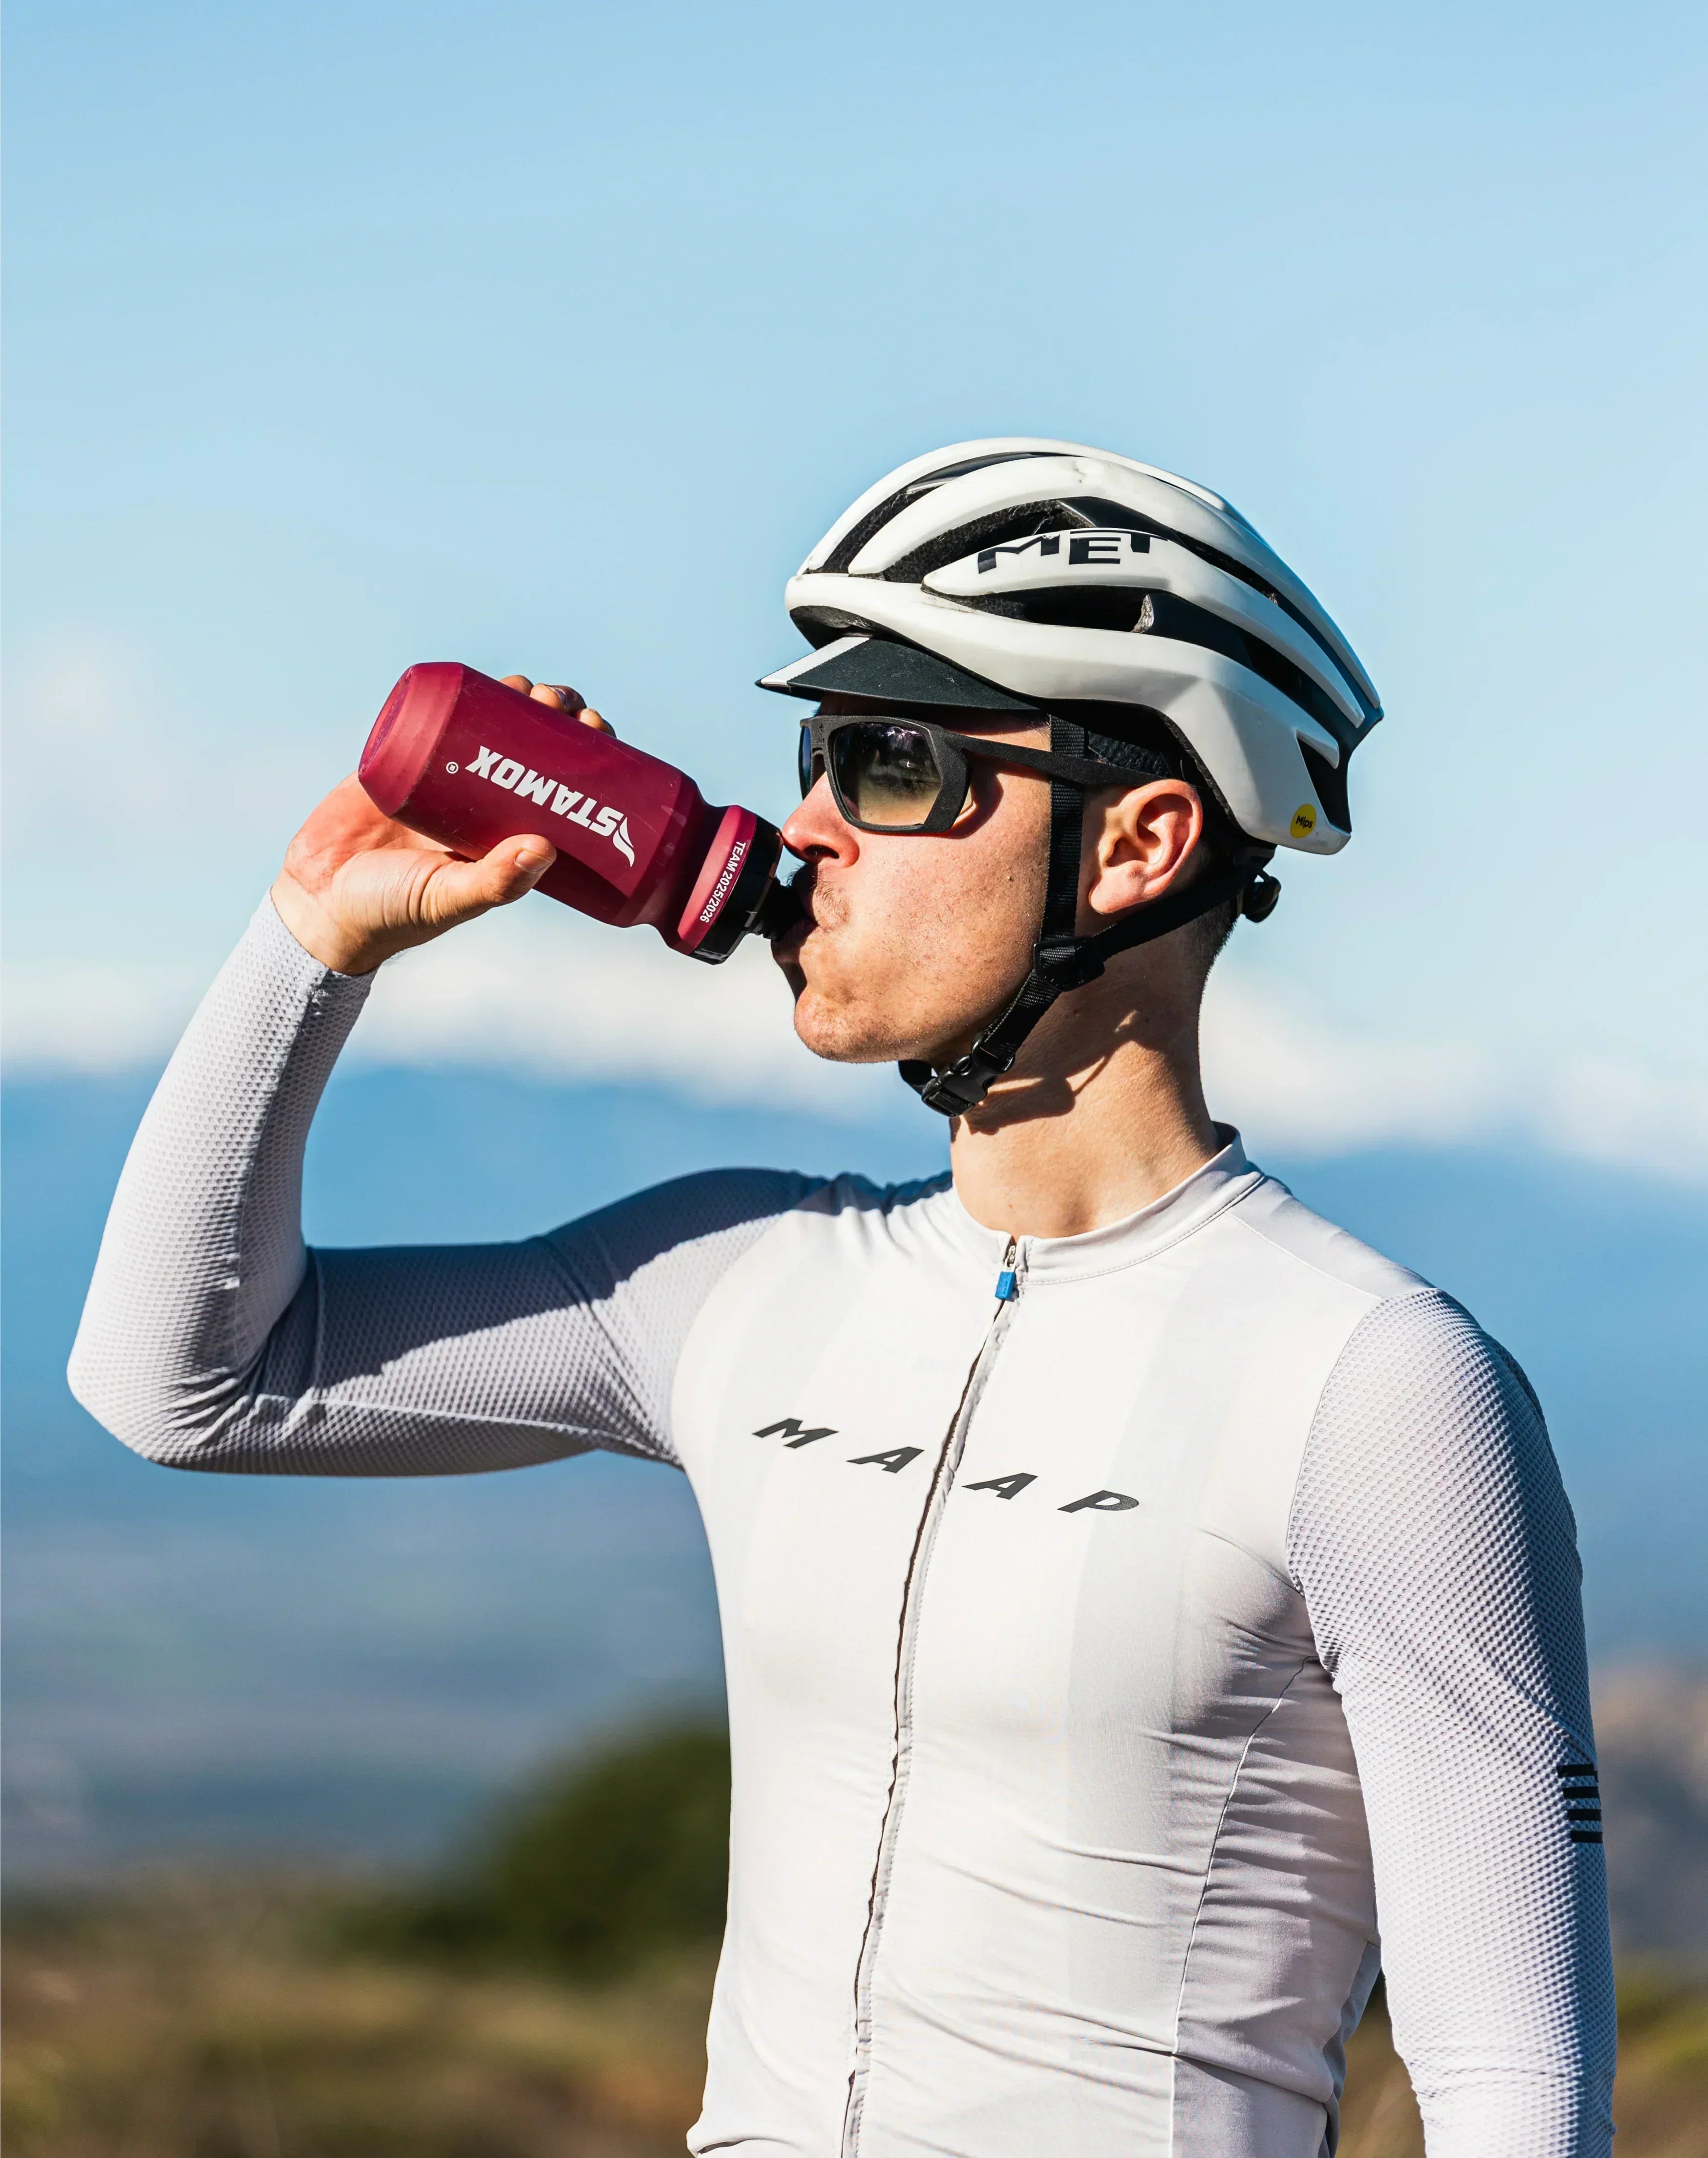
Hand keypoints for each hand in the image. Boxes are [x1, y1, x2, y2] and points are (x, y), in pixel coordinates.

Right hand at [270, 679, 612, 974]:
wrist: (318, 903)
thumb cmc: (393, 913)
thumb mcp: (450, 898)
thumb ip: (494, 882)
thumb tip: (546, 848)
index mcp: (507, 836)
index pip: (562, 787)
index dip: (588, 756)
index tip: (598, 730)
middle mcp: (482, 804)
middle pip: (533, 748)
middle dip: (554, 718)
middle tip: (562, 704)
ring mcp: (442, 777)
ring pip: (490, 726)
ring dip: (516, 701)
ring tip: (531, 688)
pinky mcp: (399, 758)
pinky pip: (433, 718)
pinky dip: (460, 695)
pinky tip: (486, 679)